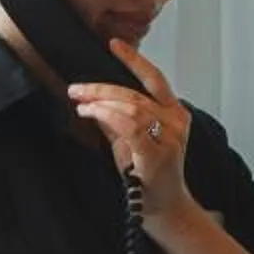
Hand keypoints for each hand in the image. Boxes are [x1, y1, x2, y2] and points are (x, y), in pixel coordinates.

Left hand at [68, 43, 192, 220]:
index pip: (155, 79)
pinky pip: (130, 127)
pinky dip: (107, 116)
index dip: (134, 60)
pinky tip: (90, 114)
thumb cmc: (150, 178)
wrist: (164, 210)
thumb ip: (117, 122)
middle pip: (135, 94)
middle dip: (101, 88)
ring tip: (80, 103)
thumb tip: (94, 102)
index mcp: (175, 114)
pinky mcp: (158, 155)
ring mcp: (170, 139)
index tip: (114, 44)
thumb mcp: (130, 143)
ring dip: (101, 102)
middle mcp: (176, 122)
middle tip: (76, 89)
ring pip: (132, 107)